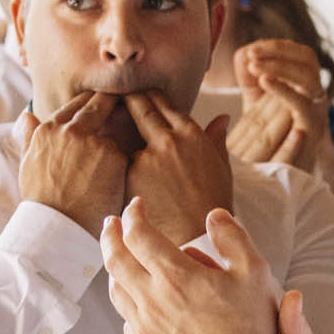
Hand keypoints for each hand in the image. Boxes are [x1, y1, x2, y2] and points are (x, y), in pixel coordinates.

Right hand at [19, 92, 129, 235]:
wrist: (58, 228)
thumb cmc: (42, 201)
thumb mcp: (27, 164)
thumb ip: (29, 135)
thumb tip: (27, 114)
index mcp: (48, 129)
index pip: (76, 103)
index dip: (90, 103)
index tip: (100, 104)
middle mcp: (70, 130)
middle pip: (99, 104)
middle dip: (111, 103)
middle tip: (125, 105)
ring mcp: (94, 142)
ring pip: (113, 128)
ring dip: (120, 134)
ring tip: (126, 146)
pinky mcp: (114, 157)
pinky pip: (124, 151)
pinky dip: (124, 160)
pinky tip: (124, 172)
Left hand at [102, 200, 278, 333]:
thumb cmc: (251, 326)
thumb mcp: (254, 273)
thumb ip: (233, 238)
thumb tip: (214, 215)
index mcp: (174, 275)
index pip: (138, 233)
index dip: (133, 214)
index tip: (136, 206)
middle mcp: (151, 299)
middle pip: (115, 259)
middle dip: (110, 235)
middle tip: (112, 223)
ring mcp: (145, 328)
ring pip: (116, 291)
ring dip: (115, 269)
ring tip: (122, 259)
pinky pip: (128, 322)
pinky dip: (129, 304)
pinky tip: (139, 302)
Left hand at [123, 90, 233, 243]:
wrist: (196, 240)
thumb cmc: (211, 207)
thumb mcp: (221, 170)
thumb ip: (217, 140)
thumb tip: (222, 118)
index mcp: (192, 134)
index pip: (163, 101)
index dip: (149, 95)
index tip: (140, 93)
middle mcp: (168, 140)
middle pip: (140, 107)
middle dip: (128, 101)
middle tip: (117, 99)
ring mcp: (147, 157)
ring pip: (127, 136)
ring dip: (120, 134)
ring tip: (112, 137)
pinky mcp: (129, 176)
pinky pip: (121, 161)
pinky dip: (119, 162)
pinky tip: (115, 168)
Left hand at [228, 40, 327, 177]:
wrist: (275, 178)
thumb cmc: (266, 139)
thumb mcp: (255, 102)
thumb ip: (249, 77)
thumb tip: (244, 52)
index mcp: (304, 85)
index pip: (299, 54)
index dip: (277, 47)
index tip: (251, 50)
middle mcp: (314, 95)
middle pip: (308, 59)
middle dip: (279, 52)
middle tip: (252, 56)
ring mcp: (316, 112)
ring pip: (308, 77)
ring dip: (281, 67)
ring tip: (255, 67)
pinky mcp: (312, 131)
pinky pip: (303, 106)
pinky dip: (285, 90)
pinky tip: (264, 82)